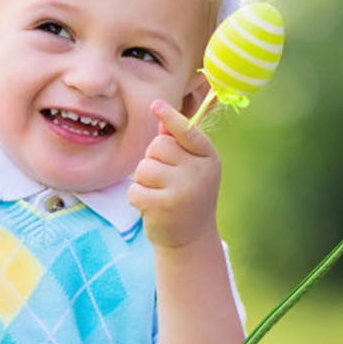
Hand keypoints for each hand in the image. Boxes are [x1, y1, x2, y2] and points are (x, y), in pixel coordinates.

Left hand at [128, 100, 222, 249]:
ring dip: (144, 180)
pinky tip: (152, 207)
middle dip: (153, 160)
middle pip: (158, 146)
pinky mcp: (165, 206)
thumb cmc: (187, 195)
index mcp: (208, 156)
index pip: (187, 131)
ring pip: (144, 167)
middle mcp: (199, 171)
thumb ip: (178, 144)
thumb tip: (162, 118)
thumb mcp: (190, 167)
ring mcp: (184, 189)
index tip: (156, 105)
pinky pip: (135, 188)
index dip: (171, 117)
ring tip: (159, 194)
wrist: (191, 238)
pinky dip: (137, 197)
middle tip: (165, 180)